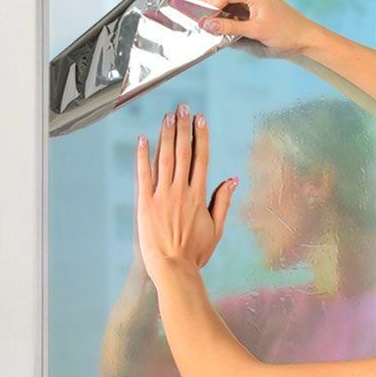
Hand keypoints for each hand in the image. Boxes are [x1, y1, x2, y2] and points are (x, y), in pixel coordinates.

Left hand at [135, 103, 235, 284]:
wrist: (172, 268)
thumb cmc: (195, 252)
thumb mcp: (216, 228)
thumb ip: (222, 201)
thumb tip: (232, 179)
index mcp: (199, 196)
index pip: (201, 159)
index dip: (201, 137)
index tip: (201, 119)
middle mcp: (181, 191)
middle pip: (183, 152)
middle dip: (184, 128)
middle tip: (183, 108)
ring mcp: (162, 196)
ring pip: (165, 159)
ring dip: (166, 135)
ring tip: (168, 116)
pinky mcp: (145, 203)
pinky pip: (143, 174)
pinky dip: (142, 156)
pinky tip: (143, 139)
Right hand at [196, 0, 319, 53]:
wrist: (303, 36)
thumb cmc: (286, 32)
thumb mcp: (256, 31)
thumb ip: (230, 27)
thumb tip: (208, 24)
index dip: (208, 7)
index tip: (201, 22)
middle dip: (210, 7)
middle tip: (205, 24)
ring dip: (217, 9)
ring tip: (215, 24)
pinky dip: (226, 10)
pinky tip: (226, 22)